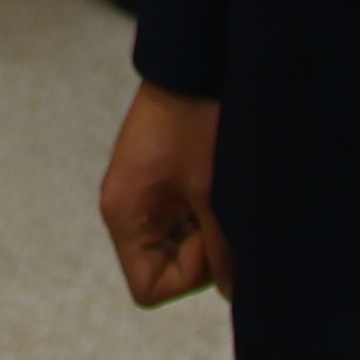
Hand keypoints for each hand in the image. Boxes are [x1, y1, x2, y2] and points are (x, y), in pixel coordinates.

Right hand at [100, 82, 233, 304]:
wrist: (191, 65)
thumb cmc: (194, 124)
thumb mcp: (211, 192)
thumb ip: (221, 250)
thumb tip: (235, 294)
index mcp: (124, 216)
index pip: (149, 287)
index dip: (187, 275)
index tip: (208, 237)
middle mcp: (125, 211)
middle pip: (162, 267)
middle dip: (199, 253)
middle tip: (220, 215)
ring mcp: (141, 195)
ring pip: (176, 243)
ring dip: (204, 231)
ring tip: (220, 195)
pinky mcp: (157, 180)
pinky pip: (179, 218)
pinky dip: (202, 213)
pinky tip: (217, 185)